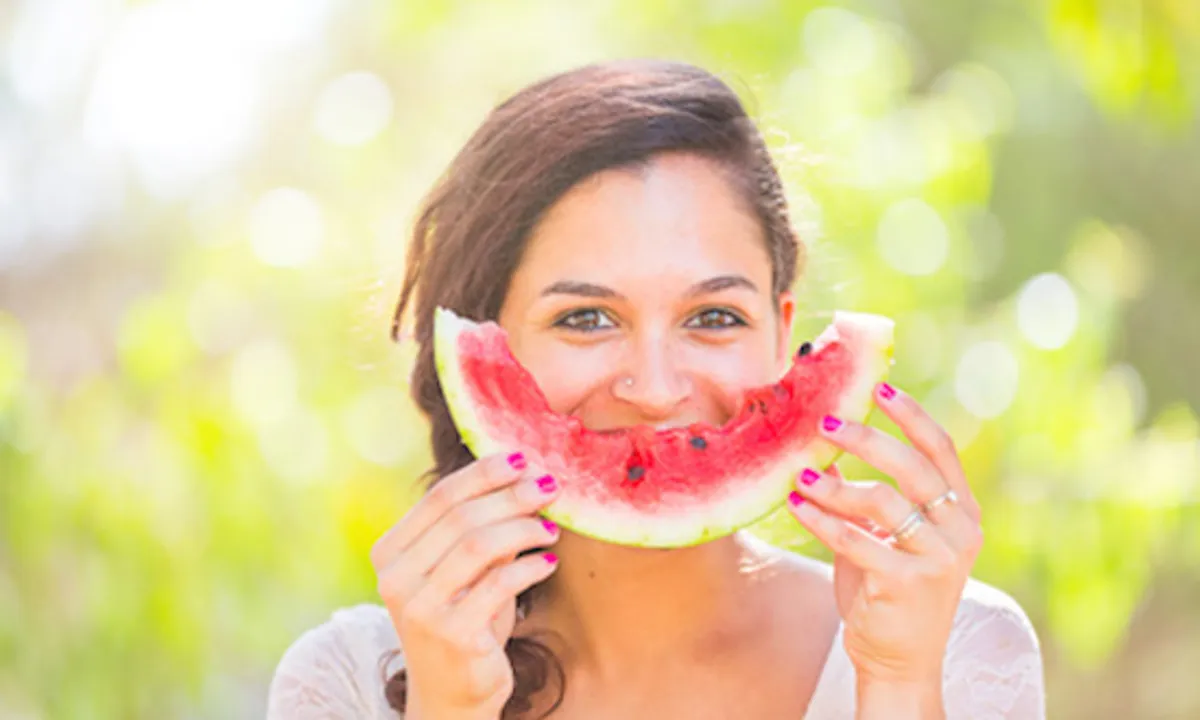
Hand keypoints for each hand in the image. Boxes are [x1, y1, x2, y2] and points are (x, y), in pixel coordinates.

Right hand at [371, 452, 561, 718]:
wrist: (452, 695)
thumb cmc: (463, 622)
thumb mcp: (468, 572)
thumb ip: (484, 530)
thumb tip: (526, 478)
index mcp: (390, 553)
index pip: (440, 497)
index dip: (485, 473)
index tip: (524, 459)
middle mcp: (396, 579)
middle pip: (462, 516)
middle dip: (512, 496)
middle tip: (550, 487)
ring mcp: (420, 608)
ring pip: (481, 545)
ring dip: (524, 528)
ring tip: (552, 529)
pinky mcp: (451, 634)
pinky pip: (500, 583)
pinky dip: (531, 566)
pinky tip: (548, 563)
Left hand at [787, 383, 983, 690]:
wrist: (898, 658)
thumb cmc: (885, 587)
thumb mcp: (884, 534)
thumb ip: (869, 494)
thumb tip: (828, 446)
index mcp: (960, 511)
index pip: (940, 449)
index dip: (911, 414)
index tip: (878, 385)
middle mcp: (960, 531)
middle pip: (913, 466)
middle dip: (867, 439)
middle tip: (825, 424)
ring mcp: (939, 559)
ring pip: (882, 501)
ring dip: (833, 485)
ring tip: (798, 476)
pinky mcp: (909, 583)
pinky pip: (857, 539)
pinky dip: (821, 520)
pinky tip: (796, 505)